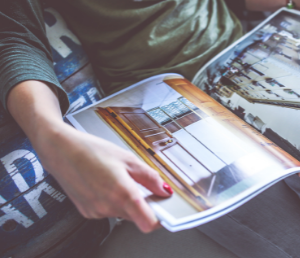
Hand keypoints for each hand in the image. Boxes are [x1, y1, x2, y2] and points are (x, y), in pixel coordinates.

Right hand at [7, 80, 172, 232]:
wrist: (60, 150)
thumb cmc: (91, 150)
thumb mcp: (127, 158)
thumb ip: (150, 177)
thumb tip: (164, 190)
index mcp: (121, 192)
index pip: (148, 223)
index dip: (160, 219)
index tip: (165, 212)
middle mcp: (108, 206)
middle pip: (136, 216)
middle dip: (143, 204)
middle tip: (140, 184)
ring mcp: (96, 211)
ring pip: (123, 213)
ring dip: (126, 201)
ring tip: (117, 179)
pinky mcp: (87, 212)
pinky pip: (109, 211)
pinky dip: (112, 201)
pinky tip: (105, 184)